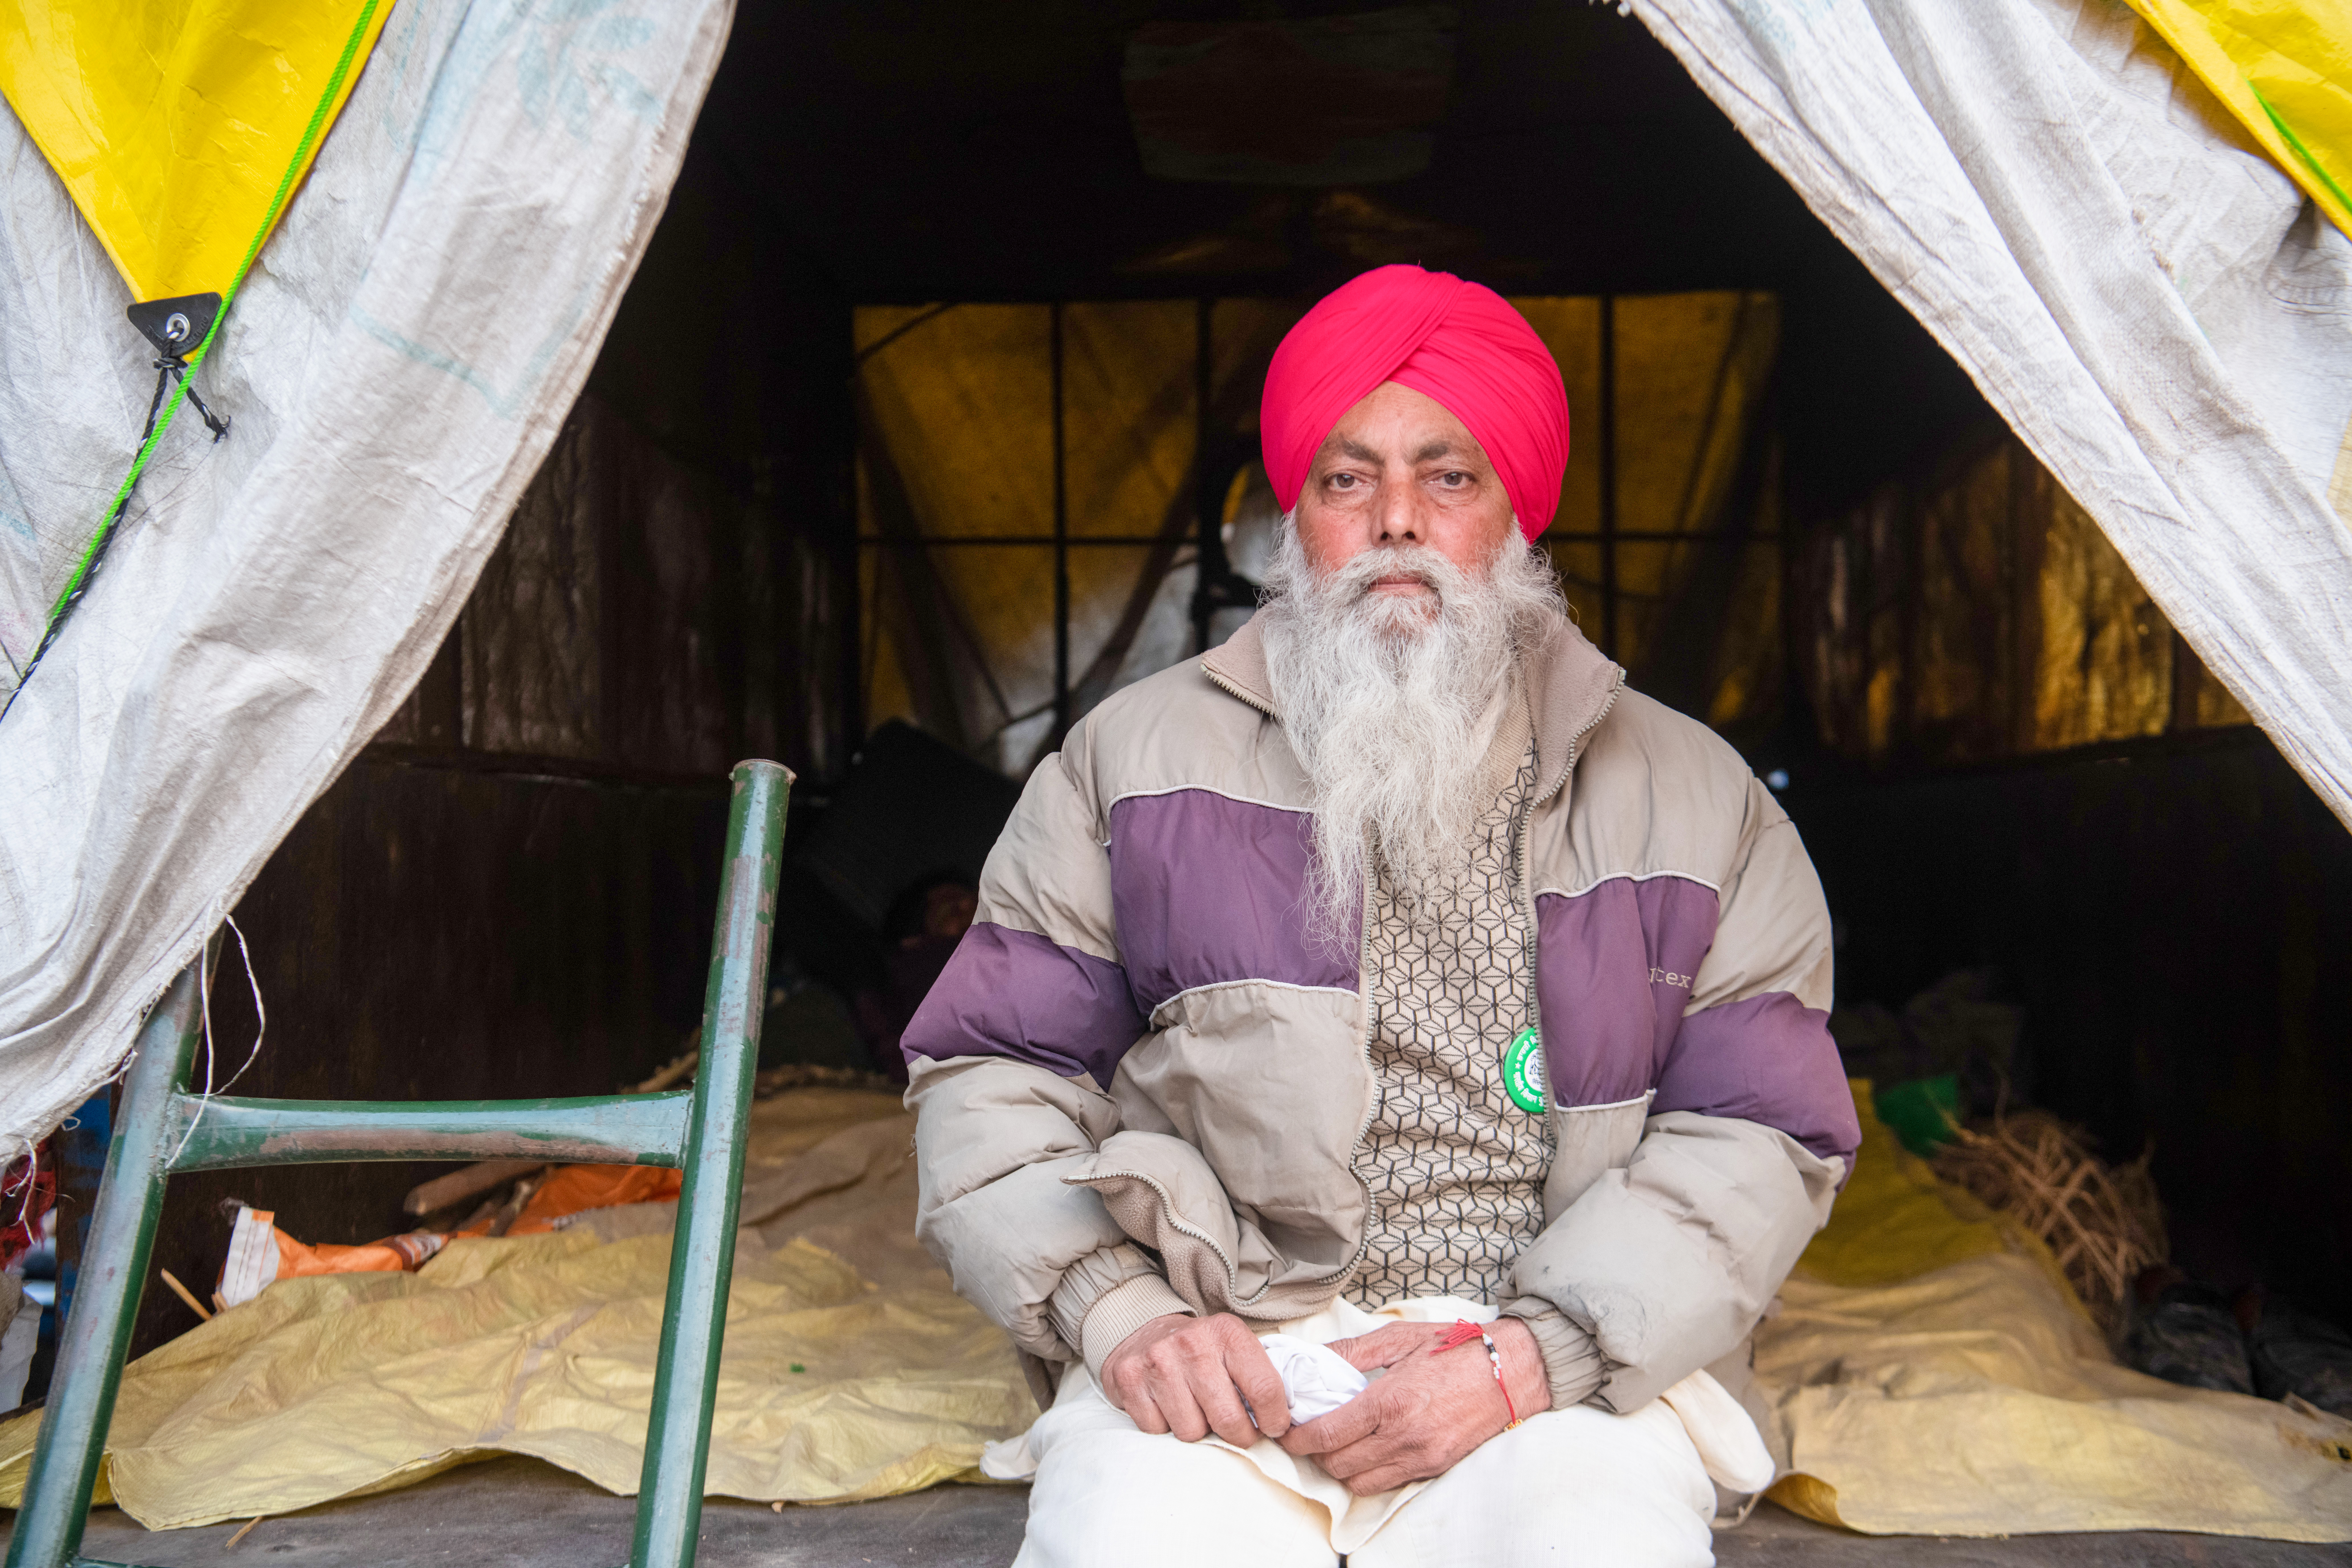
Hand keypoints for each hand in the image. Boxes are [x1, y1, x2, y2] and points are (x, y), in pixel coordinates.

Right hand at [1099, 1312, 1290, 1445]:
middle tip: (1237, 1431)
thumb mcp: (1235, 1347)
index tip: (1273, 1428)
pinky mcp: (1129, 1380)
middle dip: (1238, 1435)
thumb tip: (1285, 1424)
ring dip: (1198, 1430)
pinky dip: (1165, 1427)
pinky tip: (1168, 1406)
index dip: (1274, 1420)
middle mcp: (1192, 1344)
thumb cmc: (1200, 1349)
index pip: (1264, 1389)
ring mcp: (1158, 1362)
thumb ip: (1259, 1377)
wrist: (1143, 1328)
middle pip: (1228, 1420)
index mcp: (1228, 1333)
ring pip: (1191, 1432)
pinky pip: (1156, 1430)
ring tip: (1197, 1411)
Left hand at [1278, 1316, 1550, 1494]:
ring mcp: (1422, 1457)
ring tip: (1340, 1442)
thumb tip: (1313, 1358)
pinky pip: (1389, 1483)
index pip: (1327, 1436)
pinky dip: (1371, 1472)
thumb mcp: (1398, 1338)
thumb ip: (1351, 1352)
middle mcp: (1405, 1436)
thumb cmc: (1454, 1348)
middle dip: (1316, 1453)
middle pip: (1339, 1466)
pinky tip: (1370, 1448)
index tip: (1285, 1431)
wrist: (1510, 1369)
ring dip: (1342, 1468)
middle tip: (1310, 1432)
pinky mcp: (1436, 1467)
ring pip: (1361, 1483)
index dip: (1297, 1438)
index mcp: (1390, 1401)